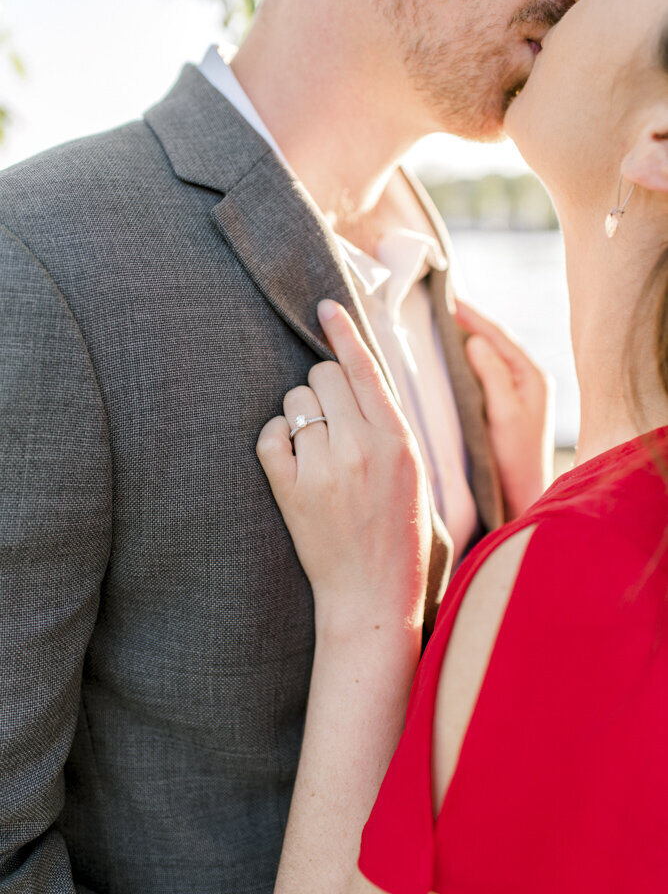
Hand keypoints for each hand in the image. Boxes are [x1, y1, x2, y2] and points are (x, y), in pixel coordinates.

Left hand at [257, 300, 431, 635]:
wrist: (372, 595)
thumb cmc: (398, 534)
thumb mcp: (414, 472)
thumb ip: (389, 425)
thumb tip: (359, 378)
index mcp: (399, 440)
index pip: (365, 368)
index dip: (343, 331)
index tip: (325, 305)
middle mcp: (362, 447)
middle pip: (322, 375)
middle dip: (321, 386)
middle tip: (329, 419)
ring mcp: (323, 468)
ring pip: (294, 401)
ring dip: (300, 416)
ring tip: (316, 451)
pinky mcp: (291, 489)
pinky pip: (270, 434)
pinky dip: (277, 441)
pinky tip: (292, 462)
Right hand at [456, 300, 554, 518]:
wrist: (522, 496)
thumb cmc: (515, 460)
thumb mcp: (503, 414)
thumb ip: (493, 375)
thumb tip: (475, 341)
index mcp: (532, 377)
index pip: (498, 336)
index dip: (473, 316)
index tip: (448, 297)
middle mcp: (528, 380)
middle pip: (494, 342)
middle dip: (469, 322)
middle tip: (439, 303)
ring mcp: (518, 393)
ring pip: (489, 357)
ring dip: (467, 340)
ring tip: (441, 323)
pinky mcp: (507, 406)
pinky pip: (485, 373)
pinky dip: (468, 361)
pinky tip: (451, 358)